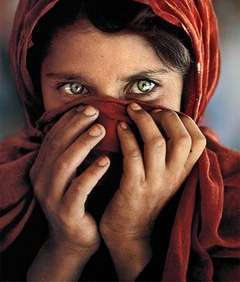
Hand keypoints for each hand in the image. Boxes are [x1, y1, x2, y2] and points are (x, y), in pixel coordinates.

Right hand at [30, 105, 109, 253]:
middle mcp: (42, 180)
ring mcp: (52, 197)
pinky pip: (79, 189)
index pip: (53, 137)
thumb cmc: (78, 202)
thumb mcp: (72, 175)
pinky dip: (92, 173)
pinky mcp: (66, 212)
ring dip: (83, 144)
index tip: (87, 107)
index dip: (69, 120)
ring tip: (100, 130)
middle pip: (57, 145)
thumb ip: (75, 153)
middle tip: (95, 111)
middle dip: (75, 126)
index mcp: (42, 168)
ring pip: (65, 164)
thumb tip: (94, 124)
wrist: (73, 242)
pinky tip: (107, 161)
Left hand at [100, 103, 205, 243]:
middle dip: (165, 115)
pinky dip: (126, 136)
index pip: (198, 140)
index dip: (184, 120)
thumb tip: (165, 121)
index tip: (165, 112)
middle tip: (147, 109)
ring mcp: (154, 183)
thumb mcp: (166, 178)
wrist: (129, 234)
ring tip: (131, 110)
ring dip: (143, 120)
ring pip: (157, 143)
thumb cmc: (145, 197)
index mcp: (183, 172)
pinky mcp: (133, 188)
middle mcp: (173, 176)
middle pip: (181, 137)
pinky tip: (119, 126)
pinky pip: (132, 155)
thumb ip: (171, 155)